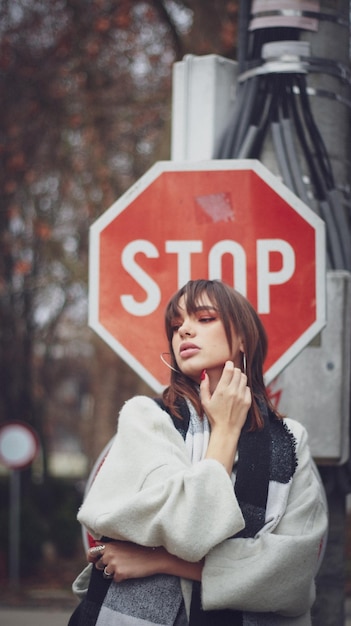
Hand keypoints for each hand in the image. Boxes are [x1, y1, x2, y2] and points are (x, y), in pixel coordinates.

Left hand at [87, 541, 202, 581]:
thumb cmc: (140, 548)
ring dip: (113, 572)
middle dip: (104, 566)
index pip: (92, 552)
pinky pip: (115, 580)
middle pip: (97, 565)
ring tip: (125, 566)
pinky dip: (121, 578)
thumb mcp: (124, 542)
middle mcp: (109, 554)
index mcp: (109, 545)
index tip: (93, 560)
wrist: (154, 556)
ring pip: (105, 574)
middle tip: (117, 564)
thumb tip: (96, 543)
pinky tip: (130, 571)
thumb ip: (110, 544)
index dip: (91, 557)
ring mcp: (113, 564)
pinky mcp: (119, 574)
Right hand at [200, 361, 250, 472]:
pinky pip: (248, 388)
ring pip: (244, 378)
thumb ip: (204, 386)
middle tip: (230, 373)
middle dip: (234, 370)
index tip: (228, 364)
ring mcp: (242, 396)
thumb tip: (205, 374)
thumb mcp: (205, 401)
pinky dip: (243, 387)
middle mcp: (233, 391)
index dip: (229, 364)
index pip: (229, 370)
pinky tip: (238, 391)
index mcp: (222, 390)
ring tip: (234, 381)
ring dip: (239, 377)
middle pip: (238, 372)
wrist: (226, 429)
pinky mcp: (248, 401)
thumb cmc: (214, 416)